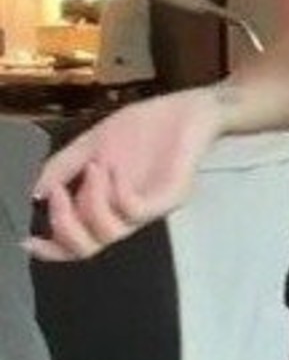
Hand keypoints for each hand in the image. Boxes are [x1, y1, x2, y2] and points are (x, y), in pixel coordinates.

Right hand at [22, 87, 225, 263]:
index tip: (27, 240)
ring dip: (89, 202)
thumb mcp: (93, 143)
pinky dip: (116, 193)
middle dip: (63, 225)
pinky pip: (135, 212)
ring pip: (110, 234)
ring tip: (94, 168)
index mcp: (107, 206)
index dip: (52, 249)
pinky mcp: (170, 199)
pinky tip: (113, 170)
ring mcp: (150, 210)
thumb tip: (36, 194)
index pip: (78, 242)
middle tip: (57, 192)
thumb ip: (64, 166)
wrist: (191, 110)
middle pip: (89, 248)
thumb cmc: (145, 127)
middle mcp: (127, 216)